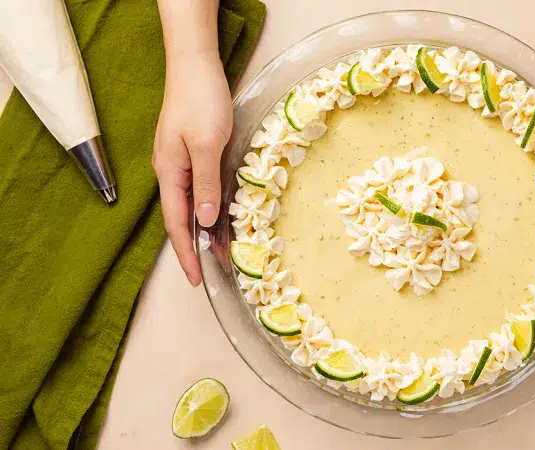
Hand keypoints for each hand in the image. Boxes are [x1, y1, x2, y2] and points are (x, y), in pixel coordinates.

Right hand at [152, 52, 231, 285]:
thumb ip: (205, 183)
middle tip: (218, 272)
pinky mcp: (197, 154)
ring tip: (226, 255)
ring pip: (196, 206)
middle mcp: (173, 173)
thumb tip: (206, 221)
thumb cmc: (200, 101)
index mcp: (170, 173)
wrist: (196, 65)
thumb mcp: (207, 144)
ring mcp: (184, 164)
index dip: (186, 253)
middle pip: (184, 219)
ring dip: (209, 231)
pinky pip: (204, 190)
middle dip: (198, 248)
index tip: (196, 279)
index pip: (176, 224)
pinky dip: (215, 208)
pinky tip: (227, 219)